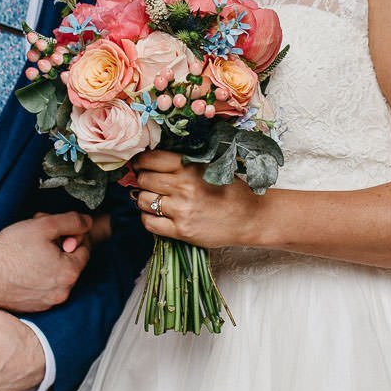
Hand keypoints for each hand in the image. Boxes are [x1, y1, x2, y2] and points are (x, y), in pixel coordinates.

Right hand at [0, 211, 92, 311]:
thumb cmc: (10, 250)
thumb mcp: (44, 225)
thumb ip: (72, 221)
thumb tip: (87, 222)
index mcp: (69, 273)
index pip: (84, 249)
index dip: (72, 235)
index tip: (56, 231)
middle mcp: (62, 292)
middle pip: (70, 263)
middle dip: (59, 247)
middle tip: (40, 238)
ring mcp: (47, 302)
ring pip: (57, 275)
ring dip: (49, 261)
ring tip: (29, 251)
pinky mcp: (33, 307)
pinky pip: (44, 288)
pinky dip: (38, 277)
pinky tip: (23, 266)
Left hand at [130, 150, 262, 248]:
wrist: (250, 217)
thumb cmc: (230, 190)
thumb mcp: (208, 167)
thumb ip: (183, 163)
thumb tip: (151, 161)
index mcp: (190, 166)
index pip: (151, 159)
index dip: (140, 162)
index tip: (140, 165)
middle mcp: (183, 186)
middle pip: (143, 179)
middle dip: (142, 181)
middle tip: (148, 184)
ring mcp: (181, 210)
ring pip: (143, 201)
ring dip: (144, 200)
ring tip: (154, 200)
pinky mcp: (181, 230)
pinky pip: (149, 223)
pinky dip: (148, 218)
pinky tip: (157, 216)